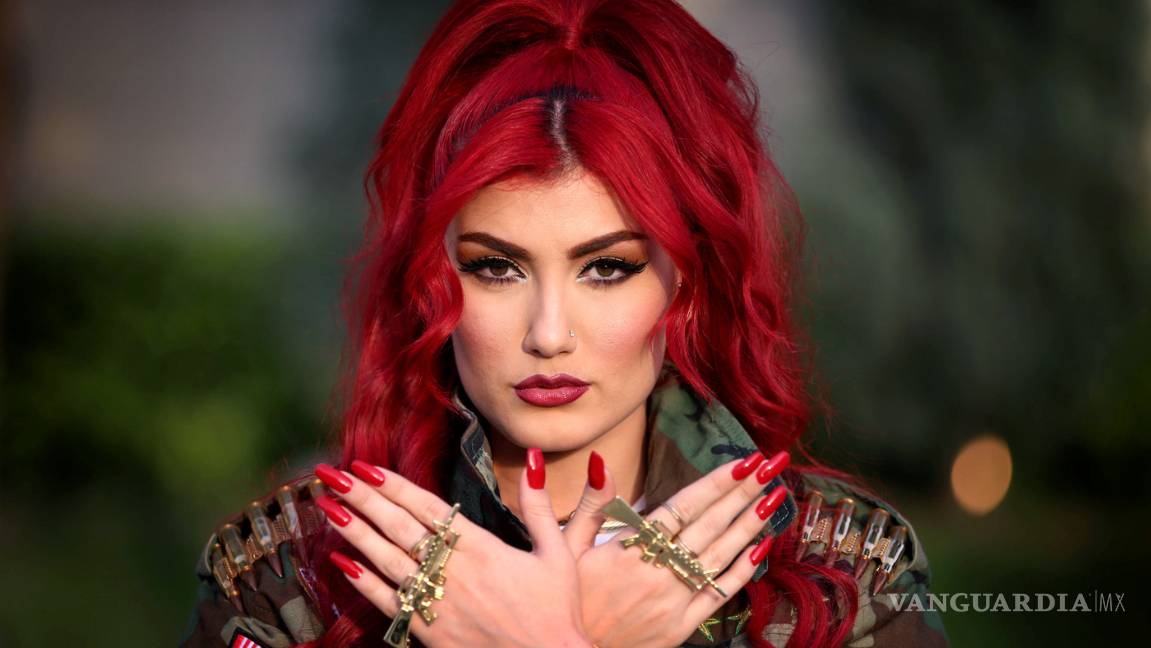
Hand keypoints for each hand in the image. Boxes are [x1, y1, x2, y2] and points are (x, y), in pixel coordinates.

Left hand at [313, 450, 591, 647]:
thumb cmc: (556, 610)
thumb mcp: (557, 552)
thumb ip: (538, 505)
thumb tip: (535, 458)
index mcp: (483, 547)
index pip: (428, 508)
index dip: (395, 485)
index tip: (367, 465)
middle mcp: (455, 571)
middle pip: (400, 527)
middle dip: (364, 498)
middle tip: (332, 475)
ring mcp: (439, 603)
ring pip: (388, 561)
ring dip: (355, 532)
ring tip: (327, 507)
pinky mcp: (430, 632)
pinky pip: (389, 603)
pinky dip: (363, 582)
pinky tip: (341, 562)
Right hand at [562, 450, 790, 647]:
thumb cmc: (569, 597)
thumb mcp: (567, 547)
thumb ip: (592, 504)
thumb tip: (602, 463)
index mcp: (630, 548)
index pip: (683, 507)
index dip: (715, 483)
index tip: (742, 461)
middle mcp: (658, 572)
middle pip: (709, 525)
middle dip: (743, 492)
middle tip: (771, 464)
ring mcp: (674, 600)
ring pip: (720, 556)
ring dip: (750, 524)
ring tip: (775, 497)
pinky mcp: (681, 626)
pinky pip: (718, 594)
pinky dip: (742, 571)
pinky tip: (761, 548)